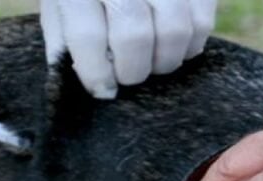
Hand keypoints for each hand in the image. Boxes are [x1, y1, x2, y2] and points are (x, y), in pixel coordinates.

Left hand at [40, 0, 216, 97]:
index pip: (88, 35)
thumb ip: (66, 42)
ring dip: (164, 61)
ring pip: (174, 31)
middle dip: (133, 70)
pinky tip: (173, 44)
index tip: (103, 90)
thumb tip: (93, 84)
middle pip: (134, 35)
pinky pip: (202, 24)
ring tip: (152, 62)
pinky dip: (189, 46)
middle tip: (129, 75)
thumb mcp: (61, 6)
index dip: (97, 73)